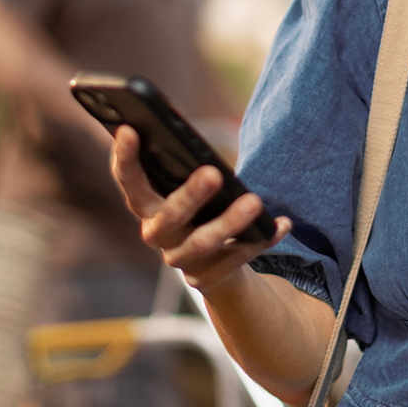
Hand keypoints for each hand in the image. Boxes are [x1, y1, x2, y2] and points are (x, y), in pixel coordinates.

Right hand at [110, 125, 290, 292]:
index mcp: (146, 205)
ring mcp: (180, 259)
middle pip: (169, 217)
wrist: (213, 263)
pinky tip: (282, 224)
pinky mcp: (207, 278)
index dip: (124, 158)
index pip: (129, 181)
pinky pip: (237, 258)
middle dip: (190, 195)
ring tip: (255, 201)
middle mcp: (157, 234)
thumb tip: (198, 144)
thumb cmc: (200, 206)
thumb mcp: (188, 185)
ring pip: (203, 243)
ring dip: (230, 222)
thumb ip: (184, 167)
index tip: (129, 128)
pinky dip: (261, 240)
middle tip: (213, 173)